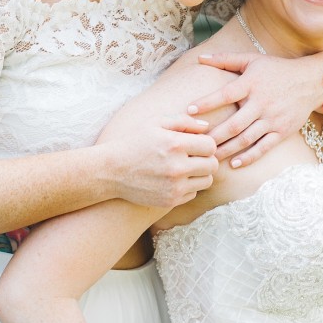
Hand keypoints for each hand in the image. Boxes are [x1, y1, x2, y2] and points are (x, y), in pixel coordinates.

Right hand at [100, 112, 218, 207]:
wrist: (110, 172)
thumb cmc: (134, 143)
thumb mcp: (155, 123)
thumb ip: (183, 121)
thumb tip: (207, 127)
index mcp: (175, 144)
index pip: (210, 145)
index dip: (205, 143)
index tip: (195, 144)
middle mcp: (177, 167)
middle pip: (212, 165)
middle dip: (206, 159)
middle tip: (193, 156)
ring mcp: (174, 186)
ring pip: (206, 181)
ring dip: (200, 174)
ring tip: (184, 168)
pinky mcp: (170, 201)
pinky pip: (193, 193)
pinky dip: (188, 186)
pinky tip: (173, 179)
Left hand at [188, 53, 322, 167]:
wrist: (310, 81)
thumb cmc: (277, 69)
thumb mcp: (252, 60)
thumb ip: (225, 59)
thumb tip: (200, 58)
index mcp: (252, 84)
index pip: (226, 94)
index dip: (207, 103)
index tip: (189, 110)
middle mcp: (262, 102)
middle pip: (234, 124)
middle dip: (214, 136)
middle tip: (196, 144)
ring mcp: (272, 119)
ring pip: (246, 138)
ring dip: (226, 149)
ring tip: (210, 157)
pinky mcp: (282, 131)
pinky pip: (263, 147)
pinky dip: (249, 157)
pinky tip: (234, 163)